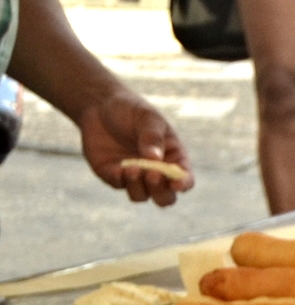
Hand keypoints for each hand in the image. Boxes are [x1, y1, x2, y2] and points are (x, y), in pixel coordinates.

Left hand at [77, 91, 189, 206]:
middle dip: (160, 191)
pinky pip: (119, 185)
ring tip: (131, 168)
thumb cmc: (131, 110)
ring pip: (142, 196)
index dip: (183, 185)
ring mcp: (135, 176)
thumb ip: (152, 137)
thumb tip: (155, 159)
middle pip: (165, 197)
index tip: (176, 184)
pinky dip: (120, 180)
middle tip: (151, 175)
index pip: (185, 179)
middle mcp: (156, 172)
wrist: (99, 106)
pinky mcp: (113, 175)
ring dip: (138, 187)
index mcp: (173, 158)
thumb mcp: (147, 118)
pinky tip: (118, 168)